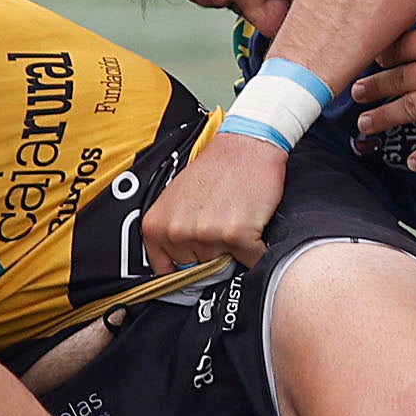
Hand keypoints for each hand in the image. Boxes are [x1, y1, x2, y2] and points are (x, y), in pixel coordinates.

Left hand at [143, 128, 287, 269]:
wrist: (246, 144)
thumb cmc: (216, 168)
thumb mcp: (176, 200)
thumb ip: (172, 233)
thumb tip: (181, 269)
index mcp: (156, 226)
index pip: (166, 271)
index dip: (187, 266)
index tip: (197, 262)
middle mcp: (176, 232)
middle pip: (200, 269)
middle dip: (213, 253)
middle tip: (222, 223)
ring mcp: (205, 235)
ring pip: (225, 266)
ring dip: (236, 250)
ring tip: (236, 218)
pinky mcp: (236, 236)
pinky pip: (251, 261)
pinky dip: (258, 249)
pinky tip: (253, 225)